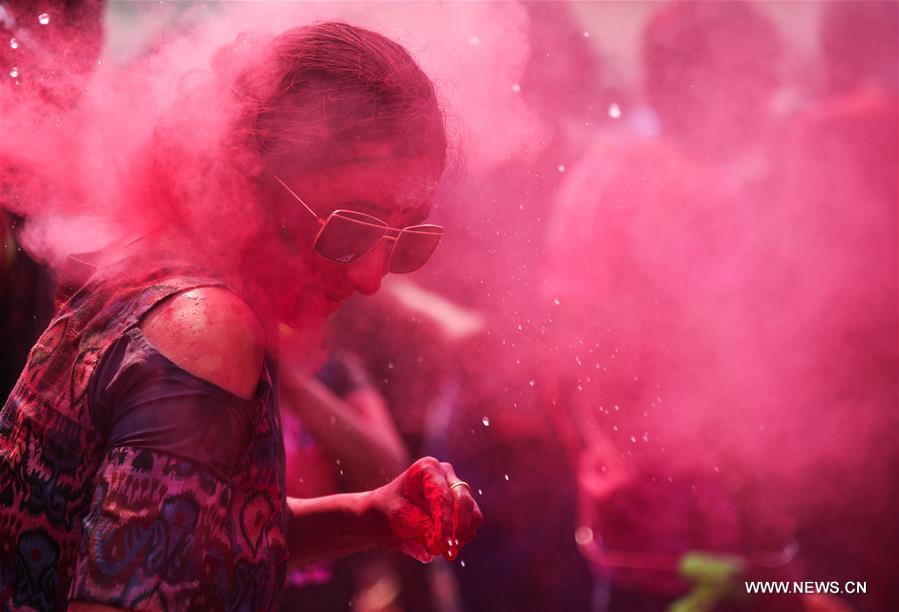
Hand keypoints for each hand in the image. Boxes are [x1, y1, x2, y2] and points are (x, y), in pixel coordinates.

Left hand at [367, 457, 482, 562]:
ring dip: (462, 536)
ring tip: (445, 552)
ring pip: (472, 513)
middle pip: (463, 501)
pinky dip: (462, 538)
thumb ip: (423, 530)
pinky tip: (446, 546)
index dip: (446, 523)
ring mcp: (456, 489)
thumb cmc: (390, 511)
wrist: (384, 517)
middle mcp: (446, 475)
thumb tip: (442, 547)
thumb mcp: (401, 518)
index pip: (442, 496)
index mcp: (428, 468)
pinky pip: (472, 524)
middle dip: (459, 529)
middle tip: (450, 553)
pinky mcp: (462, 507)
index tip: (445, 546)